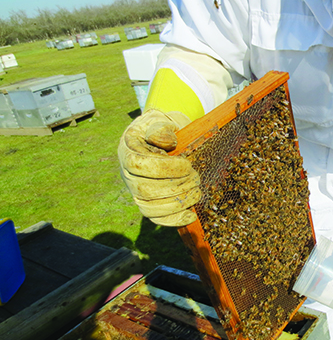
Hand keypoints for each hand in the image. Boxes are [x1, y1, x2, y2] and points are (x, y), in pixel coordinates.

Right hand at [118, 109, 201, 226]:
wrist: (162, 138)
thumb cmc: (163, 128)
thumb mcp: (160, 120)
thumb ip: (161, 128)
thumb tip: (168, 142)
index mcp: (128, 151)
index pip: (139, 166)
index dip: (165, 168)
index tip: (187, 165)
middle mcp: (127, 174)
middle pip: (145, 190)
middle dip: (176, 187)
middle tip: (196, 177)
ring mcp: (135, 192)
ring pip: (150, 208)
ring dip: (178, 203)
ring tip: (197, 191)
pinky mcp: (147, 203)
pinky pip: (156, 218)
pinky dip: (174, 220)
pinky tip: (191, 215)